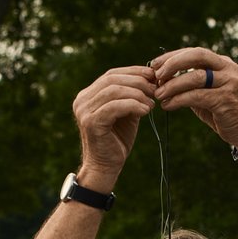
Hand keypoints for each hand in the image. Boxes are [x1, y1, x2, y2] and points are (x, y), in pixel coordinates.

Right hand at [73, 65, 157, 184]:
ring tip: (151, 103)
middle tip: (155, 89)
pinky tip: (145, 111)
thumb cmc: (116, 140)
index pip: (111, 74)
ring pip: (115, 90)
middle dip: (137, 82)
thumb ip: (132, 96)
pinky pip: (115, 106)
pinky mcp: (91, 122)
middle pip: (112, 79)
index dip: (133, 72)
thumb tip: (150, 78)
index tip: (153, 75)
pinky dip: (133, 106)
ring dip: (138, 94)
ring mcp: (84, 110)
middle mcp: (82, 100)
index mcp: (88, 95)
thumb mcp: (126, 113)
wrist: (105, 166)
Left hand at [150, 47, 237, 148]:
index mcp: (222, 63)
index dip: (172, 56)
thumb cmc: (222, 112)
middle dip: (173, 63)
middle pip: (196, 56)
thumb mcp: (205, 93)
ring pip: (195, 76)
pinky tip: (167, 105)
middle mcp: (227, 68)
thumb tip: (162, 79)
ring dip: (173, 85)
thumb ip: (189, 84)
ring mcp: (229, 82)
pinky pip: (197, 96)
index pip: (194, 52)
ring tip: (159, 94)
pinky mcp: (226, 99)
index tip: (154, 64)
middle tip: (156, 75)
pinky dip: (179, 100)